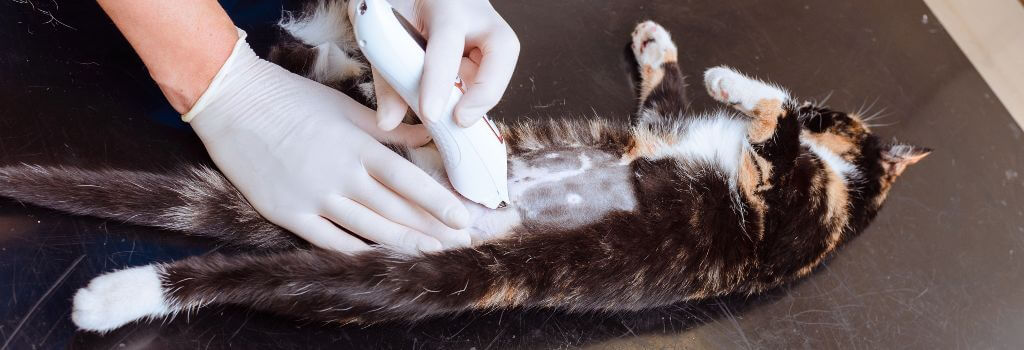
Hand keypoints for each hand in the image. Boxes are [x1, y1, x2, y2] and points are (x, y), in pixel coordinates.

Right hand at [186, 30, 470, 253]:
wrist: (234, 104)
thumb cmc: (292, 100)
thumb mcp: (346, 108)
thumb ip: (389, 128)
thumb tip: (428, 135)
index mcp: (358, 147)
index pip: (408, 181)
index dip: (438, 202)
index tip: (463, 218)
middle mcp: (341, 176)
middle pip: (395, 210)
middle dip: (432, 227)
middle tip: (461, 240)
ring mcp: (314, 198)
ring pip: (369, 229)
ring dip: (404, 243)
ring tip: (432, 252)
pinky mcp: (289, 213)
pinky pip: (330, 241)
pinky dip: (357, 251)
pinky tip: (380, 258)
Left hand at [373, 0, 519, 129]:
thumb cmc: (403, 6)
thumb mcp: (388, 31)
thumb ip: (388, 76)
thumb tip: (388, 122)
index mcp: (446, 6)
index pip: (447, 43)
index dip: (439, 81)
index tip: (430, 115)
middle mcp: (477, 16)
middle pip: (502, 51)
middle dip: (485, 92)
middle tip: (462, 120)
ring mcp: (489, 32)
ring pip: (501, 68)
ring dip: (481, 98)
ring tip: (456, 117)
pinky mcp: (490, 51)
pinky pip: (489, 78)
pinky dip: (474, 98)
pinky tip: (457, 109)